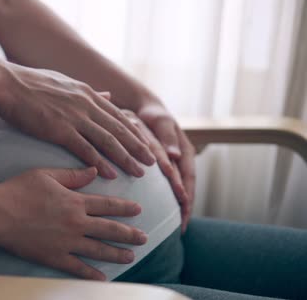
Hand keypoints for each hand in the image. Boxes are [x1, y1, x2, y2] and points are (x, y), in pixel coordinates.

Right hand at [0, 64, 155, 178]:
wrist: (8, 84)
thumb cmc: (30, 84)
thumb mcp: (65, 82)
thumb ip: (87, 92)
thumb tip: (107, 94)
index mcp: (87, 93)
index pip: (117, 115)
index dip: (134, 132)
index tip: (146, 144)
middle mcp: (87, 104)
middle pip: (119, 129)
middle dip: (138, 147)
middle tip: (153, 162)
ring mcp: (75, 116)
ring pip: (108, 140)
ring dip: (126, 157)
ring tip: (140, 172)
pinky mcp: (60, 129)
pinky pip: (86, 149)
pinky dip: (100, 162)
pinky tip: (111, 174)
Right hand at [0, 167, 147, 280]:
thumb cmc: (19, 191)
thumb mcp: (46, 175)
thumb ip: (72, 175)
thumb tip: (94, 170)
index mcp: (75, 202)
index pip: (107, 205)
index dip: (125, 207)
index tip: (138, 209)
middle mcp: (76, 223)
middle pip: (110, 230)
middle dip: (129, 234)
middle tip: (144, 238)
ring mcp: (67, 243)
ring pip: (99, 250)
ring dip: (117, 254)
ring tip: (131, 256)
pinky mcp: (55, 257)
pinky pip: (78, 268)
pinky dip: (92, 274)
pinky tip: (104, 278)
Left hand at [134, 104, 195, 231]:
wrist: (148, 109)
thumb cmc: (155, 114)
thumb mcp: (162, 122)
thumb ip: (167, 138)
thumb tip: (175, 156)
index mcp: (186, 151)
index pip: (188, 176)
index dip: (186, 193)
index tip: (184, 210)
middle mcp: (183, 160)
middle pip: (188, 187)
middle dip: (186, 207)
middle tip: (182, 227)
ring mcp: (177, 164)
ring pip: (181, 189)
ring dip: (181, 206)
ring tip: (178, 226)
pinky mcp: (168, 167)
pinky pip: (172, 186)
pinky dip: (171, 199)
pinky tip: (167, 212)